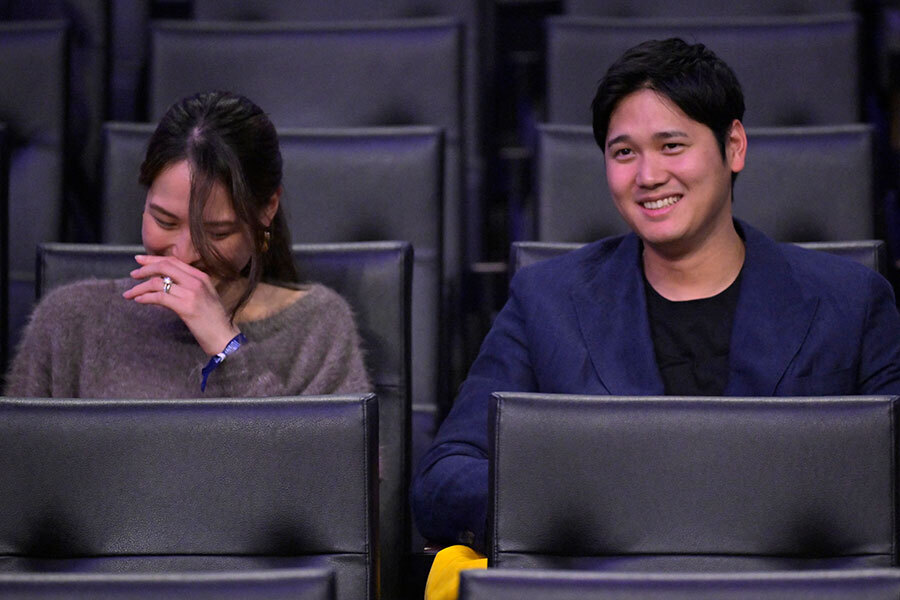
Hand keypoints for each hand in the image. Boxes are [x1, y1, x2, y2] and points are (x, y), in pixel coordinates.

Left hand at [123, 254, 241, 355]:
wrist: (224, 337)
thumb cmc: (213, 320)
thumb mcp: (203, 297)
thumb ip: (186, 288)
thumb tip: (161, 285)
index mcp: (201, 277)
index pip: (173, 261)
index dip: (154, 259)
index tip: (139, 261)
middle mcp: (197, 281)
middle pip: (165, 266)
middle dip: (145, 269)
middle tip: (132, 275)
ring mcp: (192, 293)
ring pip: (158, 282)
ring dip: (140, 287)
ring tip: (130, 293)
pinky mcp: (186, 307)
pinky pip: (159, 297)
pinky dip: (145, 297)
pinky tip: (139, 301)